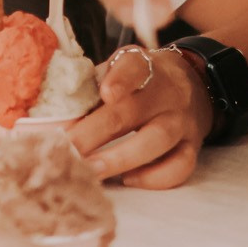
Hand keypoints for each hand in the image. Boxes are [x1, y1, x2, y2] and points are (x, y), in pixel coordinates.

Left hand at [67, 47, 210, 187]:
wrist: (194, 83)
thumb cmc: (141, 81)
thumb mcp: (121, 70)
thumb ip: (93, 87)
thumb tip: (53, 116)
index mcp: (143, 66)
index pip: (134, 68)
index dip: (120, 80)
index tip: (105, 94)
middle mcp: (165, 93)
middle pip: (131, 112)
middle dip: (95, 133)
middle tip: (67, 150)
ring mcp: (182, 120)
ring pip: (156, 141)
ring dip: (120, 159)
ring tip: (90, 172)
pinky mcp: (193, 145)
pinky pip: (179, 166)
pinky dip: (154, 177)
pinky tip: (129, 179)